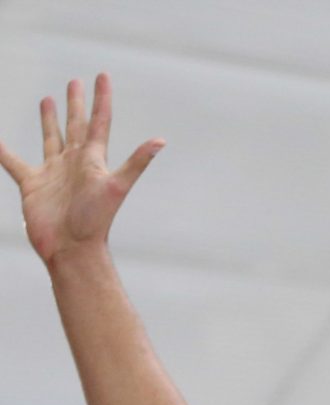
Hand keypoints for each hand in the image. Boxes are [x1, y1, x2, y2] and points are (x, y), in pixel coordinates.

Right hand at [0, 73, 162, 265]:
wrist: (72, 251)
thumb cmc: (95, 221)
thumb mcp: (117, 186)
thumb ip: (137, 162)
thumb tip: (161, 140)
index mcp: (92, 160)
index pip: (98, 122)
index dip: (101, 99)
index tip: (102, 76)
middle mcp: (73, 164)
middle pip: (74, 126)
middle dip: (75, 104)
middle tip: (74, 82)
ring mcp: (53, 173)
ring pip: (50, 139)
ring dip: (49, 121)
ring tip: (47, 100)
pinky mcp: (32, 185)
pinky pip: (12, 161)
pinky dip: (2, 150)